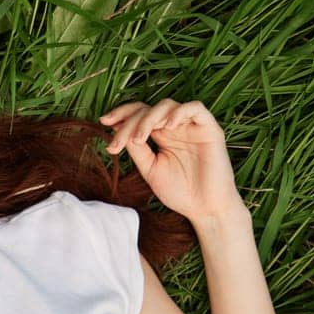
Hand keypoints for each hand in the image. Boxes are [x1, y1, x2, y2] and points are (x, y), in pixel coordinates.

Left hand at [99, 99, 244, 225]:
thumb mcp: (150, 169)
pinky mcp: (209, 128)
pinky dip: (179, 112)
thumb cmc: (179, 191)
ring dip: (149, 118)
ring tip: (140, 138)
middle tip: (118, 142)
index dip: (121, 114)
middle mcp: (175, 127)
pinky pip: (195, 108)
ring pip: (167, 105)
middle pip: (148, 108)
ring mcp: (191, 126)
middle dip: (129, 120)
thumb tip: (118, 130)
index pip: (139, 115)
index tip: (103, 122)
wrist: (204, 208)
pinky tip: (167, 126)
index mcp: (160, 136)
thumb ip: (137, 149)